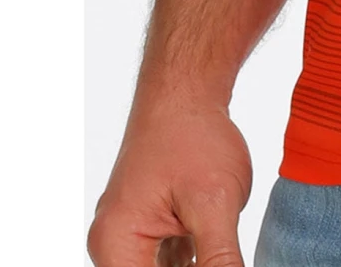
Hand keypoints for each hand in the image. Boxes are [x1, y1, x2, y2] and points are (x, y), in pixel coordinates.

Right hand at [87, 97, 251, 266]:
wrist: (186, 91)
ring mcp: (130, 236)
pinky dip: (194, 262)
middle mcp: (115, 246)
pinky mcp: (149, 226)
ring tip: (218, 239)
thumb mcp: (215, 202)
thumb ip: (220, 258)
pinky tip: (217, 252)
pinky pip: (167, 261)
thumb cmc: (194, 137)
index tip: (219, 263)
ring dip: (194, 266)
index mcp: (116, 246)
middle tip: (225, 256)